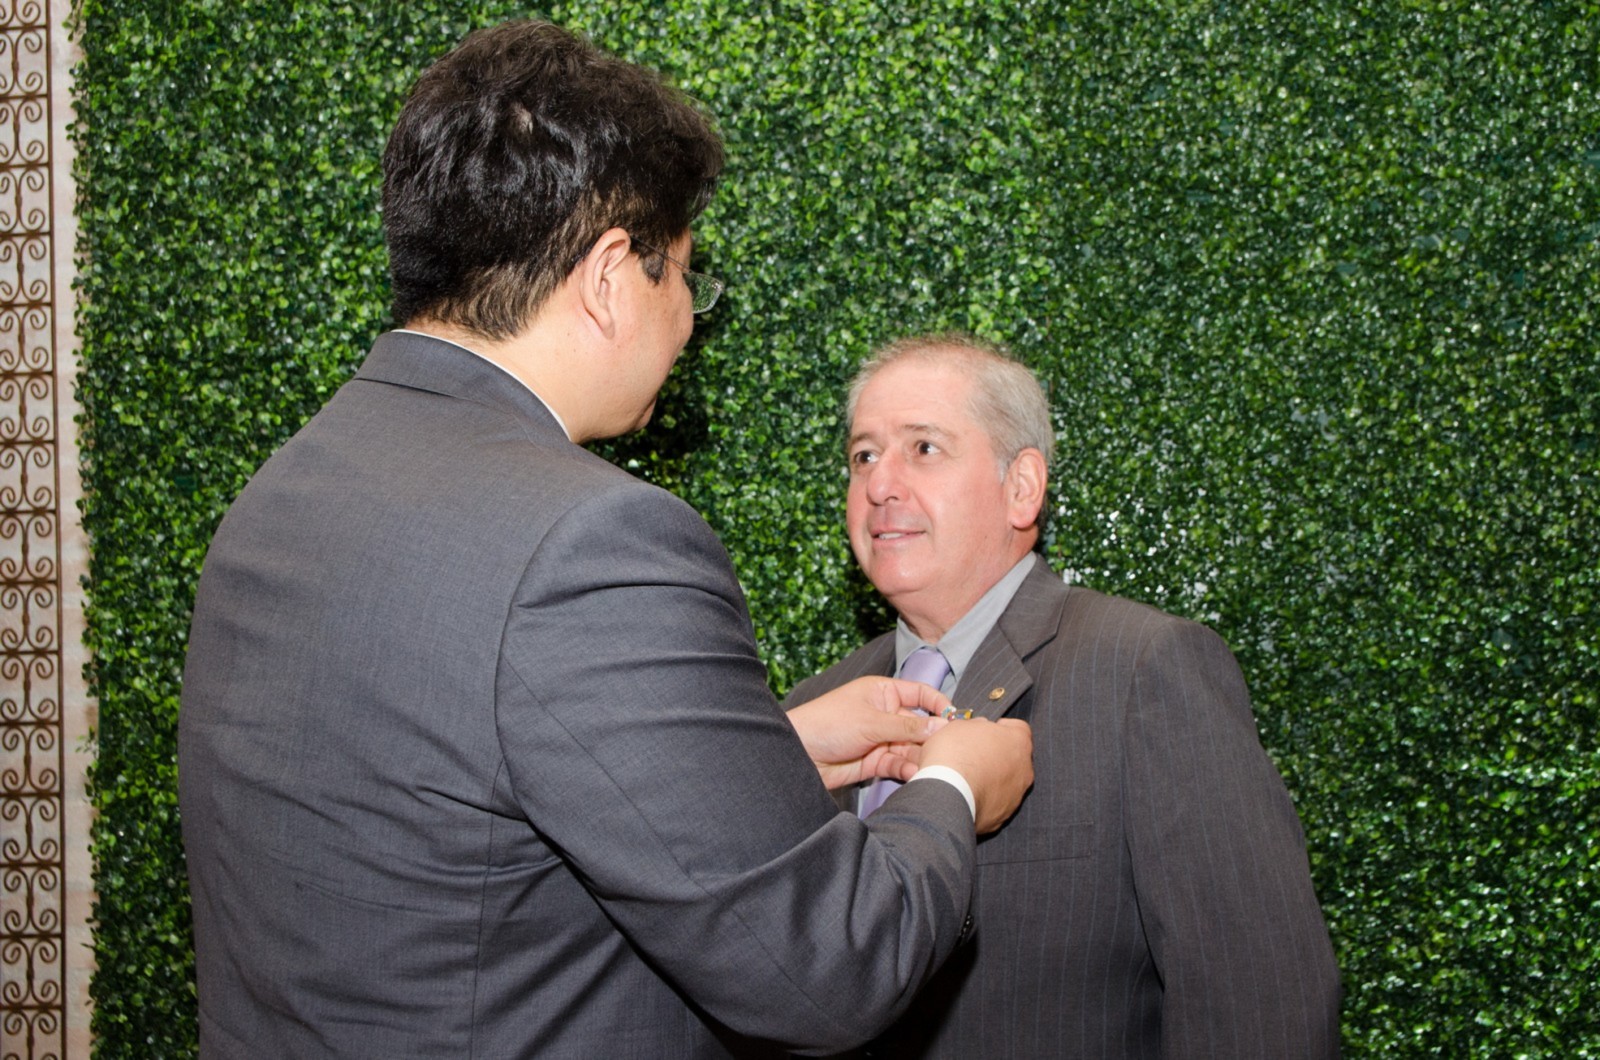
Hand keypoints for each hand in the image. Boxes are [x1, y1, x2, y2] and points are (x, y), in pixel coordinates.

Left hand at [787, 676, 951, 789]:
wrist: (798, 754)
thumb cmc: (827, 724)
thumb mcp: (871, 721)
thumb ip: (908, 725)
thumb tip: (942, 725)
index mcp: (884, 693)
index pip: (921, 693)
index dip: (940, 704)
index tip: (956, 719)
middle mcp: (886, 715)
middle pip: (920, 725)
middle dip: (933, 738)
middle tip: (950, 751)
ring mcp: (882, 739)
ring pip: (912, 748)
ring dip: (922, 758)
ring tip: (933, 767)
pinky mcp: (876, 762)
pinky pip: (900, 765)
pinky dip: (909, 770)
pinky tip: (916, 776)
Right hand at [919, 717, 1033, 833]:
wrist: (946, 794)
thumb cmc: (953, 754)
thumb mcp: (959, 726)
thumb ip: (975, 727)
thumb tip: (978, 729)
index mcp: (1018, 741)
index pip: (1018, 728)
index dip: (1001, 728)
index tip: (986, 732)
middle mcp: (1024, 769)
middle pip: (1015, 758)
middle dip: (997, 756)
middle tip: (974, 756)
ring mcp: (1016, 795)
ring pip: (1007, 783)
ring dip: (991, 780)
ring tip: (966, 780)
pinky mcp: (1003, 816)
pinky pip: (996, 804)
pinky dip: (984, 800)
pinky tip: (966, 796)